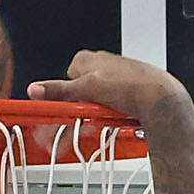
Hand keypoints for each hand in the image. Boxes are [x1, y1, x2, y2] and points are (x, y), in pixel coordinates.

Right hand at [29, 50, 190, 121]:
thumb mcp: (87, 89)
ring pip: (89, 107)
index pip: (61, 84)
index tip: (51, 120)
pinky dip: (103, 120)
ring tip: (93, 128)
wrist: (159, 98)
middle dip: (73, 115)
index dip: (58, 104)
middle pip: (75, 98)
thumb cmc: (130, 85)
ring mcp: (109, 82)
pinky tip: (107, 125)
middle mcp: (97, 68)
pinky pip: (104, 111)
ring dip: (88, 121)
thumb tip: (35, 90)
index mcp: (85, 60)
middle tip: (69, 133)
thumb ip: (59, 91)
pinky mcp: (121, 95)